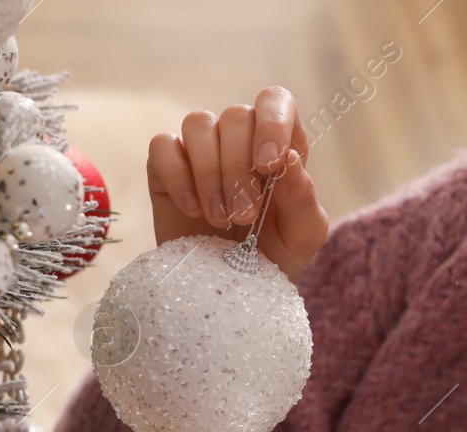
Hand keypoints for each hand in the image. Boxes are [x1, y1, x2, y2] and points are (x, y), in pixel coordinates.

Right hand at [147, 86, 329, 285]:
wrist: (231, 295)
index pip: (275, 101)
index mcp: (279, 144)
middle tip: (245, 215)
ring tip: (219, 219)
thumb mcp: (303, 235)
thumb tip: (287, 161)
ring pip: (198, 124)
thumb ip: (303, 197)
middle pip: (235, 116)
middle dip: (240, 167)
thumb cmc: (274, 259)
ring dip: (210, 173)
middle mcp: (240, 139)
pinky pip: (163, 146)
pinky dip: (178, 178)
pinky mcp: (165, 168)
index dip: (272, 122)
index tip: (269, 165)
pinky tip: (193, 210)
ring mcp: (200, 150)